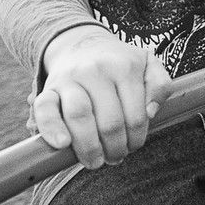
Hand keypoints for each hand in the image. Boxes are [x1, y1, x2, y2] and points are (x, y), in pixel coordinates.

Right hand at [35, 25, 172, 169]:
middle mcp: (97, 71)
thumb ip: (160, 85)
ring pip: (80, 116)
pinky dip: (51, 129)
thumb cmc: (119, 63)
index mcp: (125, 68)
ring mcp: (70, 79)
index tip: (134, 146)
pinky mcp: (48, 88)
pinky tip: (62, 144)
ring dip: (89, 147)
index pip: (136, 114)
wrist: (82, 44)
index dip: (136, 138)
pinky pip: (45, 109)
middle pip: (109, 121)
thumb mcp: (149, 65)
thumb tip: (151, 112)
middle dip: (115, 148)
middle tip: (116, 157)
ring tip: (95, 160)